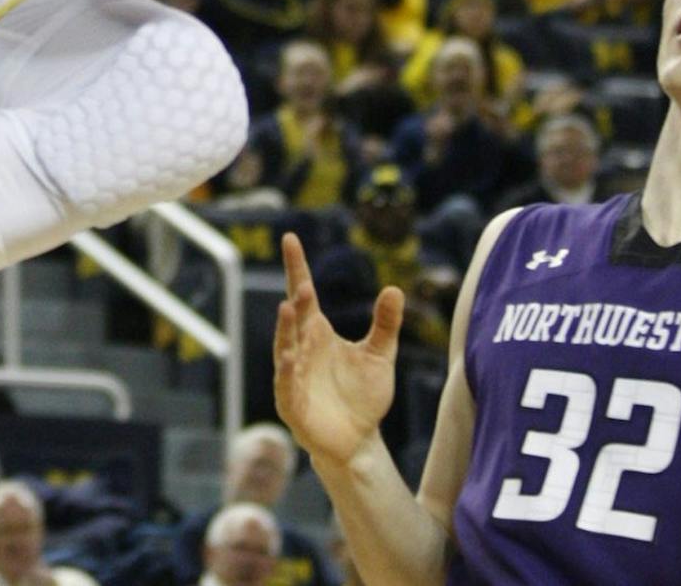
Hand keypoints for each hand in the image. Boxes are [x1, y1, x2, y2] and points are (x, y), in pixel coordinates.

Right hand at [273, 230, 403, 466]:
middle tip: (303, 286)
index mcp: (317, 332)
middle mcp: (301, 348)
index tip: (290, 238)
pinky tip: (290, 359)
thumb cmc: (363, 397)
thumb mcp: (380, 356)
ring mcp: (294, 376)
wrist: (359, 441)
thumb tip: (396, 288)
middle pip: (294, 318)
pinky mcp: (293, 404)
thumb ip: (385, 324)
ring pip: (285, 348)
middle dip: (296, 302)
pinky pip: (286, 385)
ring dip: (284, 330)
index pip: (303, 292)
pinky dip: (286, 372)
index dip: (296, 266)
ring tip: (288, 308)